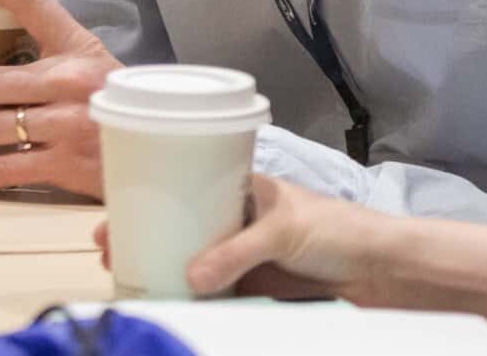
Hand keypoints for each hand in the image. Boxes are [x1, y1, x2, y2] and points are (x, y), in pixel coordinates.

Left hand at [0, 0, 122, 196]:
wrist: (163, 146)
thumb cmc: (122, 104)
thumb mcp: (98, 65)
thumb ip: (56, 55)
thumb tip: (1, 61)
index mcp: (77, 48)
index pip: (27, 0)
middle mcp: (69, 82)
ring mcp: (67, 125)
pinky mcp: (67, 165)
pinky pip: (7, 168)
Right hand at [113, 175, 391, 300]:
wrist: (378, 269)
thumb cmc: (337, 230)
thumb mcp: (283, 230)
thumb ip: (238, 252)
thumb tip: (190, 278)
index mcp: (244, 190)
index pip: (189, 185)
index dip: (152, 195)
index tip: (116, 209)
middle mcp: (239, 220)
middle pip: (182, 224)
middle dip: (144, 233)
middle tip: (108, 246)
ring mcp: (244, 255)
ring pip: (192, 258)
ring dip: (160, 265)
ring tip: (121, 273)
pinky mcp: (253, 288)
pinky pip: (212, 291)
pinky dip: (188, 296)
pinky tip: (161, 300)